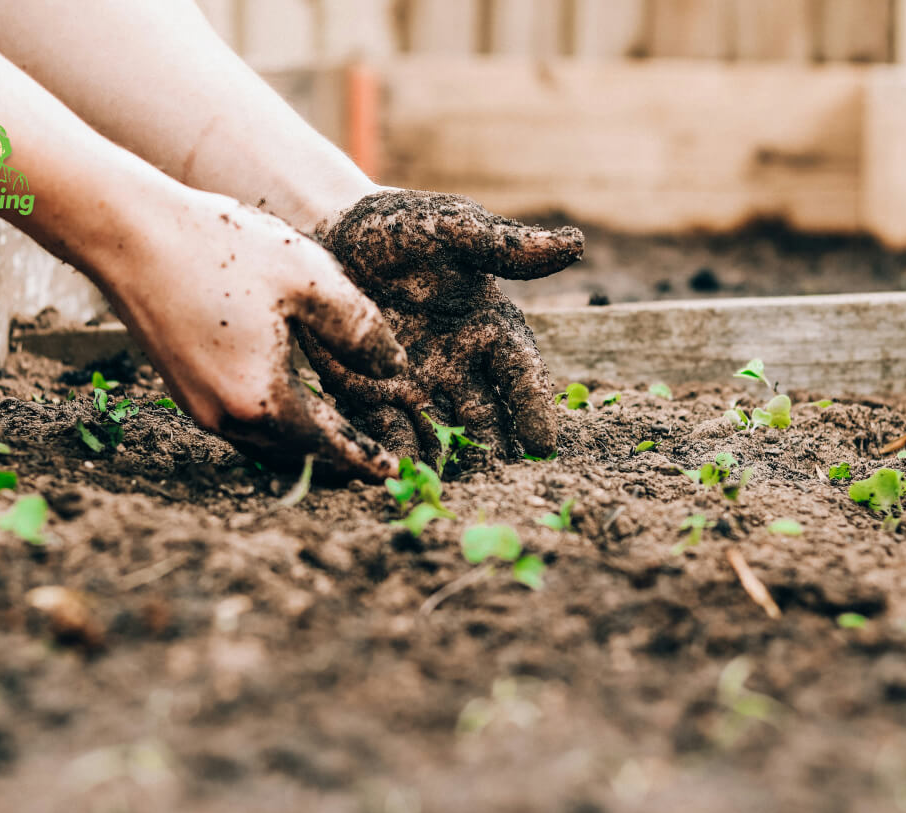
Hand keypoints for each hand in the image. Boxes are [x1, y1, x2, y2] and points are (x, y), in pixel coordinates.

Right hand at [99, 190, 406, 479]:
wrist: (130, 234)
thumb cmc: (222, 248)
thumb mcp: (311, 279)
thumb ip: (360, 330)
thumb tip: (395, 370)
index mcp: (262, 399)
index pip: (328, 446)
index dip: (364, 458)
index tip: (392, 473)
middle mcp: (225, 417)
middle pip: (295, 453)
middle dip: (336, 458)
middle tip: (373, 460)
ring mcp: (198, 406)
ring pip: (265, 442)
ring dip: (304, 444)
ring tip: (341, 436)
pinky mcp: (182, 388)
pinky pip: (241, 423)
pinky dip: (275, 423)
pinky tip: (293, 404)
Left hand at [298, 190, 583, 462]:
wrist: (331, 232)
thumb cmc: (402, 227)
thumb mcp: (452, 229)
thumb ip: (504, 246)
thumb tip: (574, 244)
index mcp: (490, 328)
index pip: (521, 374)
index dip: (533, 408)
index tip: (543, 444)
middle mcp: (460, 366)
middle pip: (486, 418)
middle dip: (495, 451)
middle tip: (502, 485)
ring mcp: (417, 385)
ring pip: (441, 434)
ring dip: (448, 463)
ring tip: (452, 493)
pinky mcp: (371, 395)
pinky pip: (387, 431)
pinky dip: (395, 454)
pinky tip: (398, 477)